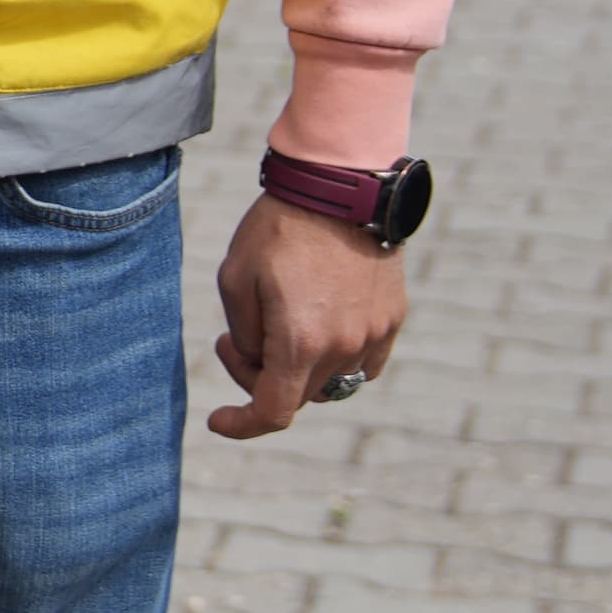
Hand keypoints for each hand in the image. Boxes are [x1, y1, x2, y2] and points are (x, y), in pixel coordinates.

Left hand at [208, 193, 407, 438]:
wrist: (340, 187)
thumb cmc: (278, 228)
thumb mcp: (235, 280)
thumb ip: (244, 337)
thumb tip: (259, 363)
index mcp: (300, 342)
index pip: (274, 412)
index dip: (242, 425)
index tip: (218, 421)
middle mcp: (344, 347)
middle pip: (298, 394)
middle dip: (259, 376)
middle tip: (233, 339)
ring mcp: (374, 334)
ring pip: (331, 380)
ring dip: (299, 367)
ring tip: (275, 324)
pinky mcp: (393, 318)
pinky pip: (363, 361)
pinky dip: (335, 357)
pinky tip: (314, 325)